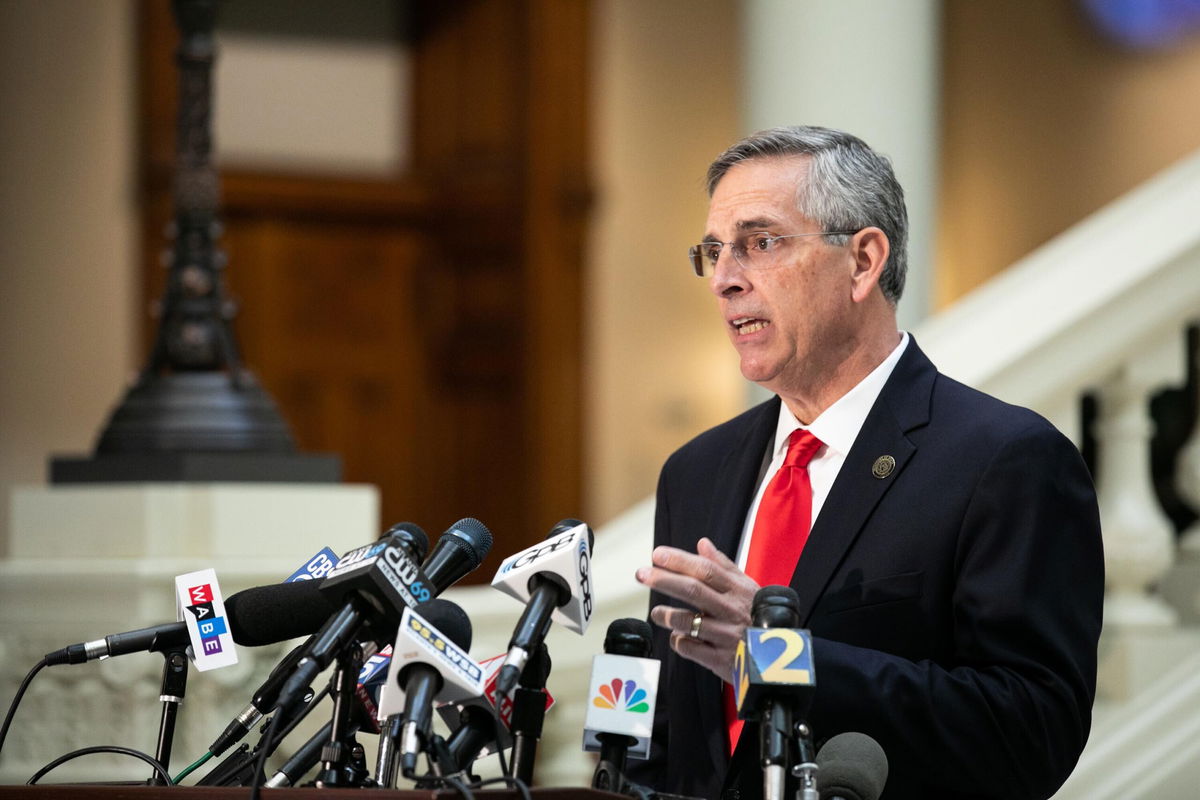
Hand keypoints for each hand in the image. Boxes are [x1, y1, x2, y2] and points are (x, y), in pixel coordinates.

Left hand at [635, 537, 759, 682]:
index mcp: (738, 590)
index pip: (706, 570)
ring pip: (687, 621)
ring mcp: (726, 636)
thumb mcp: (748, 588)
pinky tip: (677, 636)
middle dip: (664, 580)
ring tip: (657, 612)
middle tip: (641, 574)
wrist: (781, 658)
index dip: (680, 560)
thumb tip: (702, 543)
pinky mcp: (720, 660)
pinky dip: (677, 640)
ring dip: (666, 615)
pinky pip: (689, 648)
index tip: (657, 554)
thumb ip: (723, 566)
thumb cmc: (758, 617)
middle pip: (693, 591)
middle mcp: (732, 611)